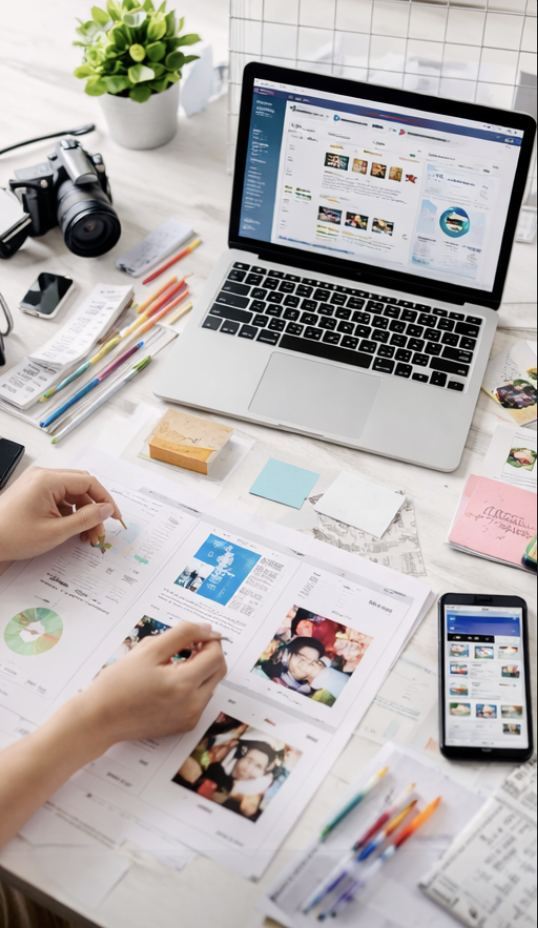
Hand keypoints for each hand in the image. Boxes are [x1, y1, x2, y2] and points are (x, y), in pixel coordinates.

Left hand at [0, 467, 122, 560]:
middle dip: (94, 509)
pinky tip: (71, 530)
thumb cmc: (12, 536)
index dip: (105, 500)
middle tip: (99, 530)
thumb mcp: (55, 532)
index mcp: (48, 480)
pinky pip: (59, 497)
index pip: (88, 483)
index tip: (114, 517)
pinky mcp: (33, 491)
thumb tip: (106, 510)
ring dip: (82, 513)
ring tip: (85, 536)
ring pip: (71, 493)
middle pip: (81, 486)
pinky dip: (69, 512)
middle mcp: (43, 475)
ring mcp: (37, 482)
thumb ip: (86, 519)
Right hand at [75, 621, 226, 749]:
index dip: (208, 640)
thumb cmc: (119, 683)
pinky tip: (169, 683)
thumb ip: (182, 634)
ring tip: (173, 665)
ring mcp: (190, 717)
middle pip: (218, 670)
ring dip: (200, 670)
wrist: (100, 719)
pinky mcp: (184, 725)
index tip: (194, 636)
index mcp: (183, 684)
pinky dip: (192, 686)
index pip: (216, 655)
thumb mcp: (149, 650)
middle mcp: (192, 704)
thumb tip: (207, 629)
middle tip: (186, 647)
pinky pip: (200, 699)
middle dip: (208, 654)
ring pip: (210, 684)